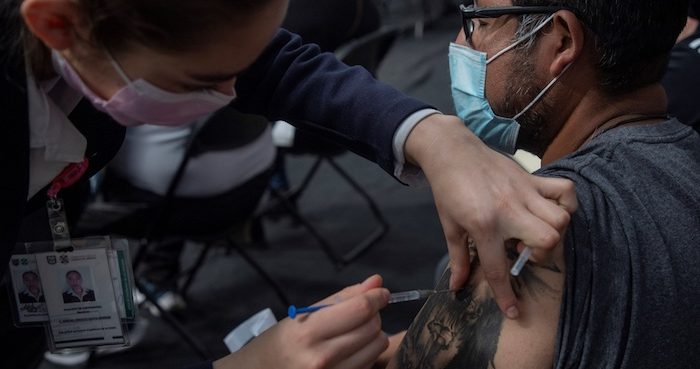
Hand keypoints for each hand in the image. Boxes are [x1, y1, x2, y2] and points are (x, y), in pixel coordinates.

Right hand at [214, 275, 389, 368]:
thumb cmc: (282, 342)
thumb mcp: (305, 314)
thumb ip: (343, 297)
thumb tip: (376, 282)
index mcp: (308, 332)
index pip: (359, 309)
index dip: (376, 297)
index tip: (381, 293)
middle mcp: (321, 358)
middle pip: (371, 327)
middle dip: (372, 314)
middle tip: (359, 313)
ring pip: (376, 346)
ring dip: (372, 334)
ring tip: (353, 332)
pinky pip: (370, 363)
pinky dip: (367, 352)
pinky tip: (351, 350)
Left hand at [405, 114, 576, 318]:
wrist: (452, 151)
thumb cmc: (448, 190)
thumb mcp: (449, 226)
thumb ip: (458, 258)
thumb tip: (457, 287)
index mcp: (483, 225)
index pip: (498, 269)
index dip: (506, 295)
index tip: (514, 312)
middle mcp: (509, 210)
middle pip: (548, 240)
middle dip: (542, 254)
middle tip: (524, 250)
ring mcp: (525, 192)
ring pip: (561, 218)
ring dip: (554, 232)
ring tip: (535, 231)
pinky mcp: (533, 178)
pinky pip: (565, 189)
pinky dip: (566, 203)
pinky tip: (550, 210)